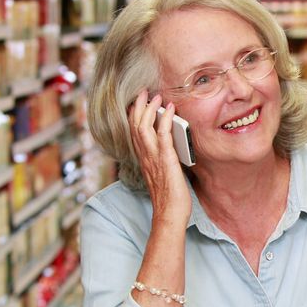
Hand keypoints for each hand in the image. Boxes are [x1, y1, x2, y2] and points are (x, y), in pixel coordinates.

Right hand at [128, 90, 191, 227]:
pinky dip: (165, 119)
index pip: (133, 132)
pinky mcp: (166, 160)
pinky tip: (170, 109)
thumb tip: (173, 146)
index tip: (137, 102)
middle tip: (143, 92)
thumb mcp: (163, 174)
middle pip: (135, 125)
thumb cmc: (169, 198)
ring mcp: (154, 157)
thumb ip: (164, 159)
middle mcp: (145, 156)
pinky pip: (163, 134)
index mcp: (144, 159)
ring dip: (149, 108)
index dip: (133, 115)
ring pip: (144, 126)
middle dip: (138, 106)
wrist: (169, 214)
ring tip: (155, 96)